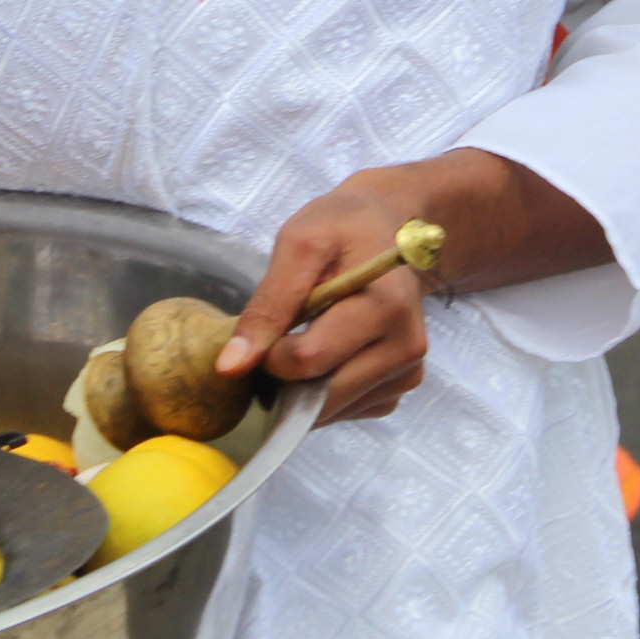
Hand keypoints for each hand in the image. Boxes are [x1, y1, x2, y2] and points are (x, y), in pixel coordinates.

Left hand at [220, 182, 429, 425]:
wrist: (385, 228)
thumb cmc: (342, 228)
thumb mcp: (299, 245)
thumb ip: (267, 306)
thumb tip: (231, 368)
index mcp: (386, 306)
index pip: (309, 360)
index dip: (271, 353)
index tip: (265, 330)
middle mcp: (406, 347)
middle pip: (324, 396)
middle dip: (285, 381)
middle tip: (273, 345)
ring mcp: (408, 371)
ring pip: (334, 410)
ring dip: (303, 391)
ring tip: (299, 344)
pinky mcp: (401, 384)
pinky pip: (350, 409)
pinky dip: (326, 394)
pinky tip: (324, 358)